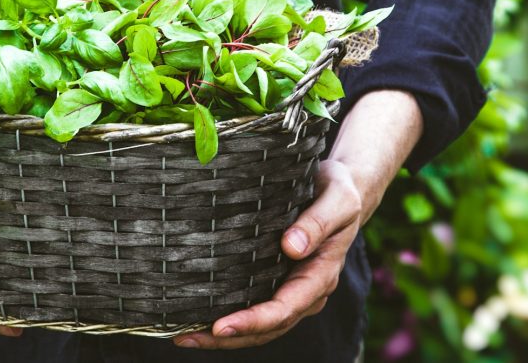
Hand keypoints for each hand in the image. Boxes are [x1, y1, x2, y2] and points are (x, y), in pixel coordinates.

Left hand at [173, 160, 363, 348]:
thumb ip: (317, 223)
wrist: (343, 188)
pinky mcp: (279, 281)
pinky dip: (230, 316)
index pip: (285, 309)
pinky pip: (255, 307)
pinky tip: (199, 314)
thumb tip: (291, 247)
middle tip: (186, 338)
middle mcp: (307, 291)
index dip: (253, 321)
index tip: (221, 326)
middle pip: (268, 328)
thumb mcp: (337, 199)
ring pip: (259, 326)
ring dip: (223, 336)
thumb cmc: (339, 191)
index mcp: (321, 275)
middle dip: (228, 338)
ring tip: (184, 336)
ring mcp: (293, 289)